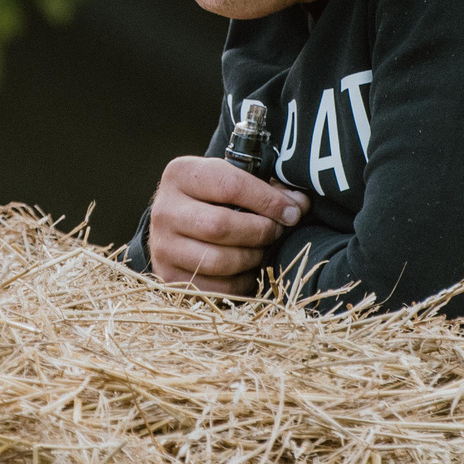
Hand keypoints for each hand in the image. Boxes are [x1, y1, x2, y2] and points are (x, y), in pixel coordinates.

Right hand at [145, 156, 310, 296]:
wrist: (174, 225)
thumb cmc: (211, 198)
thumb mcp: (230, 179)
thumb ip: (265, 188)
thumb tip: (299, 205)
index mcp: (180, 175)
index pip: (230, 185)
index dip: (268, 200)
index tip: (292, 211)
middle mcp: (164, 210)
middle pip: (221, 226)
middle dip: (261, 231)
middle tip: (278, 231)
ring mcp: (163, 246)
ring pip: (219, 260)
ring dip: (252, 257)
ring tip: (262, 249)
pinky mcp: (169, 277)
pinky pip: (217, 287)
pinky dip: (242, 281)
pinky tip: (248, 268)